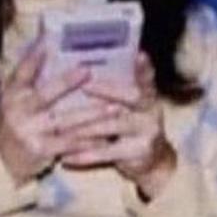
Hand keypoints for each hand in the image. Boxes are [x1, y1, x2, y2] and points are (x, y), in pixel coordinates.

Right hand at [0, 44, 106, 185]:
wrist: (0, 162)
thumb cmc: (13, 123)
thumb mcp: (13, 98)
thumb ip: (27, 76)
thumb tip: (45, 46)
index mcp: (13, 93)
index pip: (23, 71)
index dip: (34, 56)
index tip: (49, 41)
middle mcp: (19, 110)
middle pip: (45, 94)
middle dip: (66, 82)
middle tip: (88, 71)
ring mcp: (30, 131)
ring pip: (65, 120)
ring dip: (91, 115)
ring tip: (114, 108)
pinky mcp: (41, 149)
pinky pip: (69, 144)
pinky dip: (88, 142)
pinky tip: (106, 138)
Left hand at [60, 53, 176, 201]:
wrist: (153, 162)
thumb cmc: (131, 125)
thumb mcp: (128, 106)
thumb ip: (114, 90)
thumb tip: (80, 69)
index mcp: (148, 95)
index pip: (147, 77)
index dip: (144, 67)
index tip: (139, 54)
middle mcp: (151, 110)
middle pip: (132, 96)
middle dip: (108, 90)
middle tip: (85, 86)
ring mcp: (147, 132)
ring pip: (114, 125)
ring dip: (86, 126)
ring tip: (63, 126)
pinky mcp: (137, 153)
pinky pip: (106, 152)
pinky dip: (84, 155)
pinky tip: (65, 157)